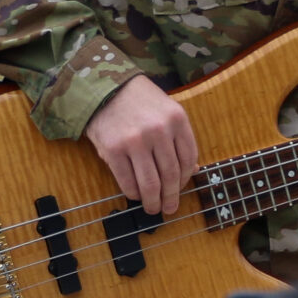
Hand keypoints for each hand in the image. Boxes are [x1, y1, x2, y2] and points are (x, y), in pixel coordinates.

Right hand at [86, 76, 198, 215]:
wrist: (104, 88)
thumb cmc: (139, 101)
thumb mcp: (167, 111)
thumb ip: (180, 138)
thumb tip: (193, 170)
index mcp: (177, 119)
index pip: (188, 159)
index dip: (186, 179)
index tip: (181, 188)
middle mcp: (158, 130)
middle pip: (171, 175)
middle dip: (171, 197)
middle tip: (169, 208)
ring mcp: (135, 141)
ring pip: (151, 183)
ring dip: (153, 202)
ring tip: (153, 208)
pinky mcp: (113, 150)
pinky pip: (128, 181)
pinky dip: (133, 193)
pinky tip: (135, 195)